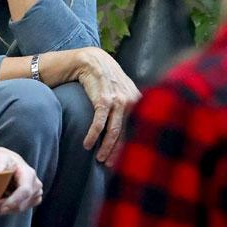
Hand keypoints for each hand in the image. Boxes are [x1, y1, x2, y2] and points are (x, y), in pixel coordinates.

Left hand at [0, 146, 41, 214]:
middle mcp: (36, 184)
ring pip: (21, 208)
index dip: (14, 201)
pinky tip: (3, 200)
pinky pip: (21, 209)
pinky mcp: (34, 199)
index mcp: (29, 174)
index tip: (1, 207)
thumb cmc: (2, 159)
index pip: (25, 191)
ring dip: (7, 207)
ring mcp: (36, 192)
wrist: (6, 162)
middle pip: (22, 203)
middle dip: (7, 206)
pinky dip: (11, 208)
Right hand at [72, 48, 141, 163]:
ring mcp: (118, 101)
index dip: (132, 146)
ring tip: (100, 159)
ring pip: (114, 132)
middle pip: (128, 134)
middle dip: (119, 152)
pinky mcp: (103, 100)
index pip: (138, 129)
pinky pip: (99, 124)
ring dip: (106, 148)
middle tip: (111, 165)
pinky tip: (87, 144)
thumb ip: (130, 106)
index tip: (126, 160)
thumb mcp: (124, 89)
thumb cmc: (107, 77)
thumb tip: (133, 126)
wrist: (92, 61)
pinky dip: (92, 136)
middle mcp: (131, 102)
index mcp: (139, 101)